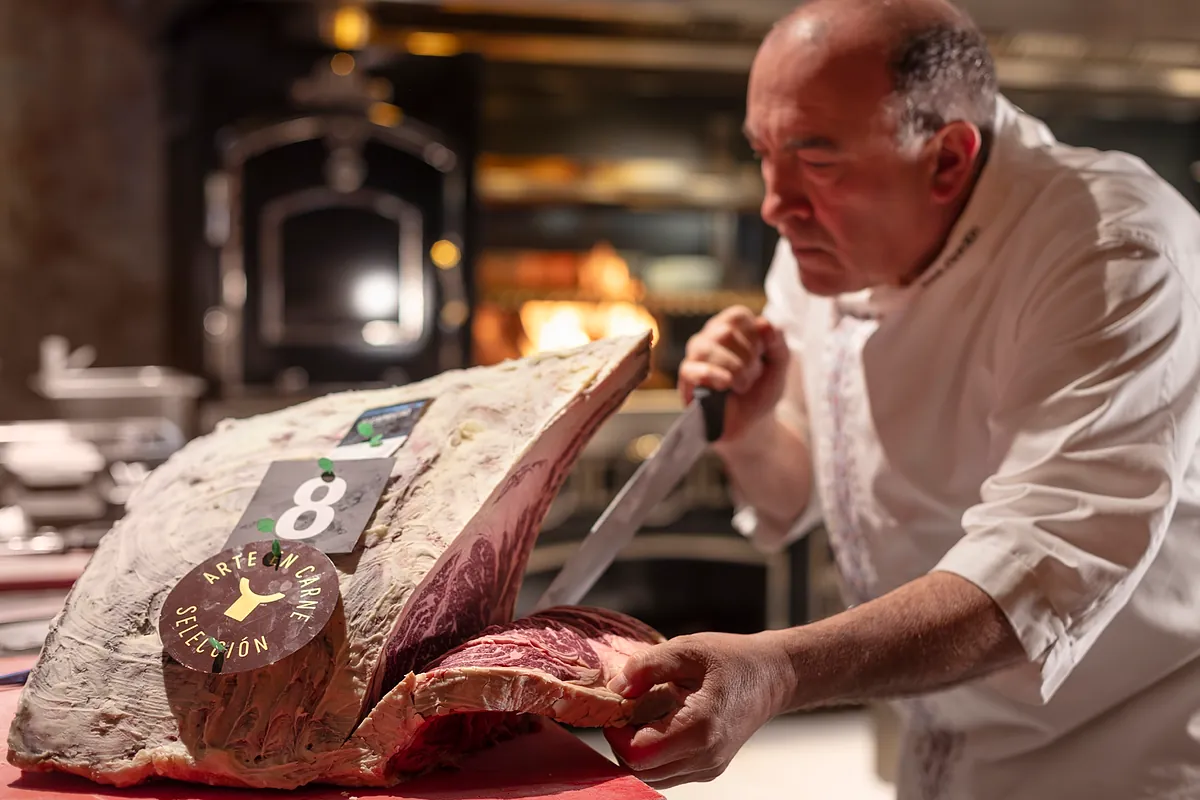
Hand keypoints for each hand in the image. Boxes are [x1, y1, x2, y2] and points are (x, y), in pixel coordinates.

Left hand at [603, 631, 793, 789]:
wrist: (772, 676)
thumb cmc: (733, 659)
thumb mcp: (687, 649)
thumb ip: (647, 666)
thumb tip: (616, 686)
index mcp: (699, 727)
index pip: (638, 754)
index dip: (616, 734)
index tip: (617, 708)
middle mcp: (705, 756)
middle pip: (641, 771)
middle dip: (622, 744)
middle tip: (624, 712)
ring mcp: (709, 767)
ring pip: (652, 777)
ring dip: (637, 752)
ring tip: (642, 718)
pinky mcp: (709, 768)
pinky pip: (668, 774)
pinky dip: (654, 756)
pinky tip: (659, 726)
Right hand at [678, 306, 789, 442]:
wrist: (752, 424)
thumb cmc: (761, 390)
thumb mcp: (779, 365)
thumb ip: (777, 343)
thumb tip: (765, 323)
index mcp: (730, 328)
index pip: (737, 316)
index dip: (755, 337)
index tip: (762, 356)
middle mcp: (709, 338)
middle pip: (724, 331)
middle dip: (747, 357)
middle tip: (752, 376)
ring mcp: (695, 358)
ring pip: (706, 348)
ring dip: (734, 369)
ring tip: (742, 386)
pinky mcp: (686, 380)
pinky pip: (690, 369)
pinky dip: (711, 375)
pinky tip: (725, 384)